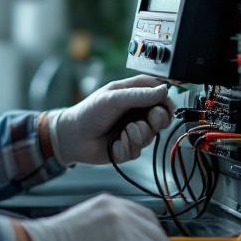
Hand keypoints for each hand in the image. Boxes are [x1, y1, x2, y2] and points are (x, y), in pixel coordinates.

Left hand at [48, 75, 174, 164]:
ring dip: (136, 134)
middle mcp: (138, 112)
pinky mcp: (129, 148)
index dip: (167, 101)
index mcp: (135, 95)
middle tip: (143, 120)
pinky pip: (138, 150)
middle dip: (156, 120)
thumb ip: (139, 95)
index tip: (164, 107)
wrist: (73, 137)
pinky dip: (125, 146)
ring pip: (151, 136)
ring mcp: (135, 130)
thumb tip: (165, 90)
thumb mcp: (113, 98)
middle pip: (163, 117)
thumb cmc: (90, 112)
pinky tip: (114, 143)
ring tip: (121, 132)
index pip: (162, 95)